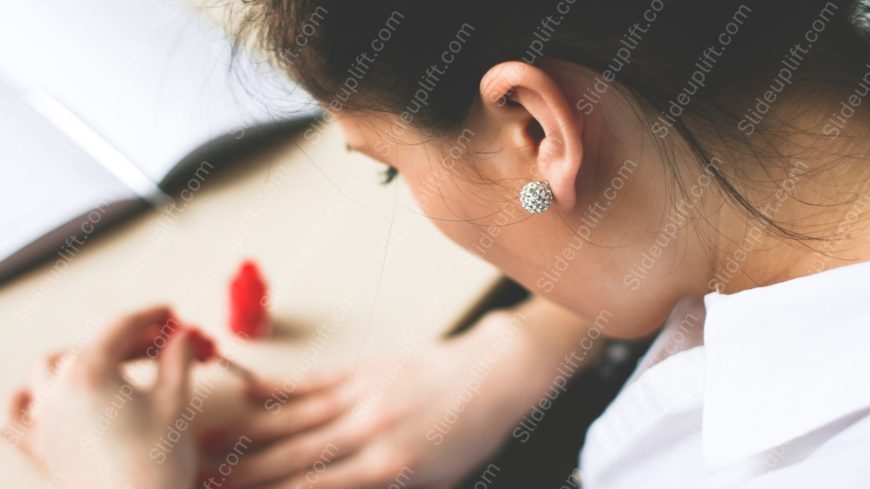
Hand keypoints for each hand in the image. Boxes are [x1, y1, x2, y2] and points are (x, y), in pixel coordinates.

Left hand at [3, 306, 201, 488]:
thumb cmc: (155, 464)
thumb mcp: (176, 400)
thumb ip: (177, 358)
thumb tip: (181, 338)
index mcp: (89, 372)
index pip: (121, 327)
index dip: (152, 317)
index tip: (170, 315)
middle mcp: (57, 391)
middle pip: (92, 346)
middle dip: (130, 339)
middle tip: (164, 343)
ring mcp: (44, 420)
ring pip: (49, 370)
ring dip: (81, 358)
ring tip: (115, 363)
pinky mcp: (42, 448)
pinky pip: (19, 415)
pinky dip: (30, 398)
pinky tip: (49, 394)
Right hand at [205, 311, 546, 488]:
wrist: (493, 377)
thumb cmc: (466, 435)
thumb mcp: (432, 482)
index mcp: (387, 471)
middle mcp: (367, 434)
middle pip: (291, 459)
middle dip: (244, 476)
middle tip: (201, 481)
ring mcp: (363, 397)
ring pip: (293, 419)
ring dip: (246, 433)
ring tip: (206, 442)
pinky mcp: (364, 370)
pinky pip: (313, 380)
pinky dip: (278, 387)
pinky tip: (248, 389)